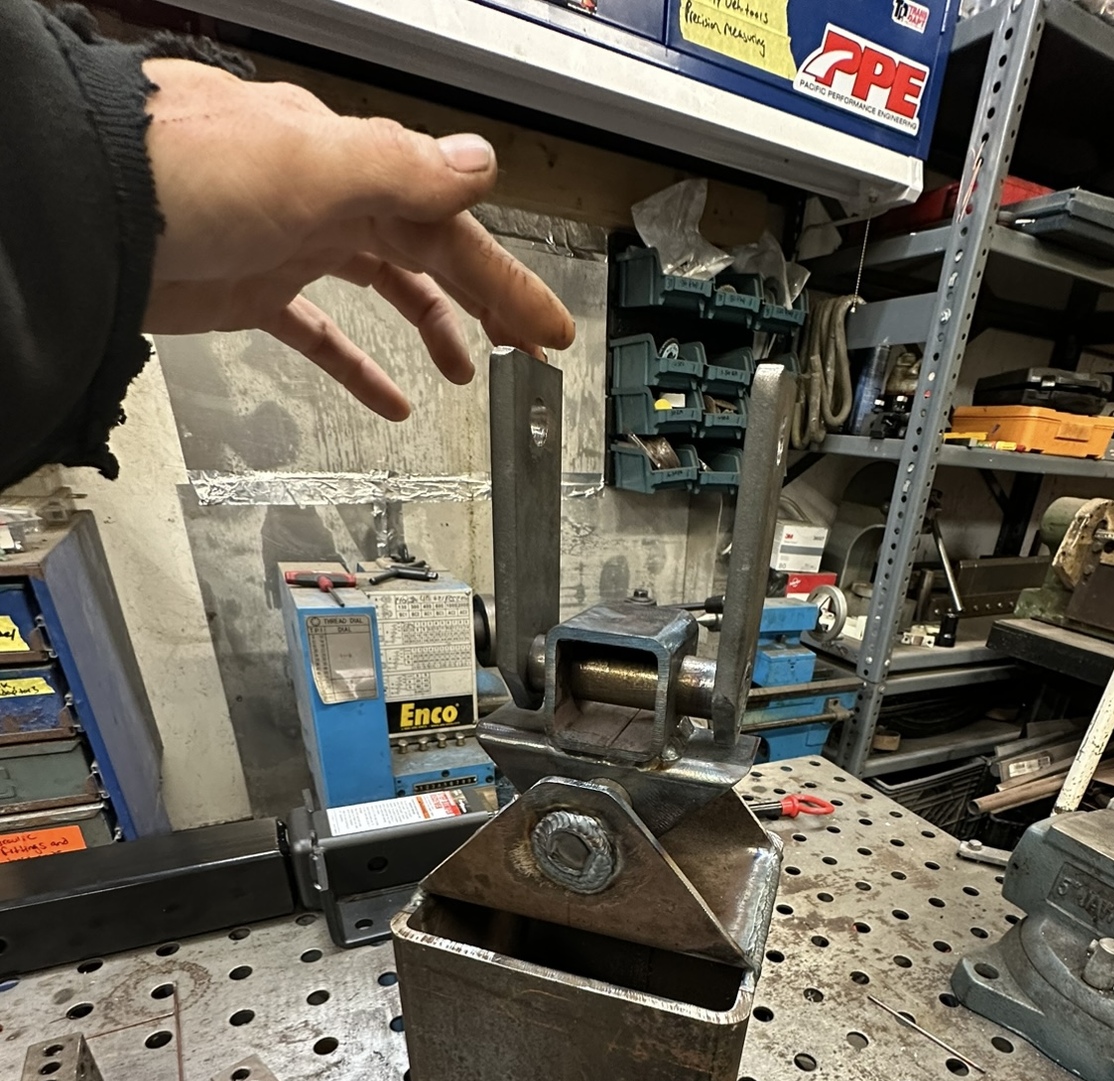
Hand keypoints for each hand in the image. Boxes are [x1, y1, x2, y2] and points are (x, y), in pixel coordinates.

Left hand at [141, 59, 574, 417]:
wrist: (79, 210)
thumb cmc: (173, 173)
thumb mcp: (306, 163)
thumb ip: (399, 169)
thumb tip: (477, 167)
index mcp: (349, 164)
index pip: (451, 228)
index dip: (507, 282)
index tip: (549, 327)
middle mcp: (325, 198)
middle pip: (428, 256)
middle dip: (487, 303)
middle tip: (533, 348)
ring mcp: (288, 244)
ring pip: (383, 287)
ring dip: (433, 327)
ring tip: (472, 368)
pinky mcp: (249, 291)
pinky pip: (320, 334)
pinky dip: (358, 366)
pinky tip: (387, 399)